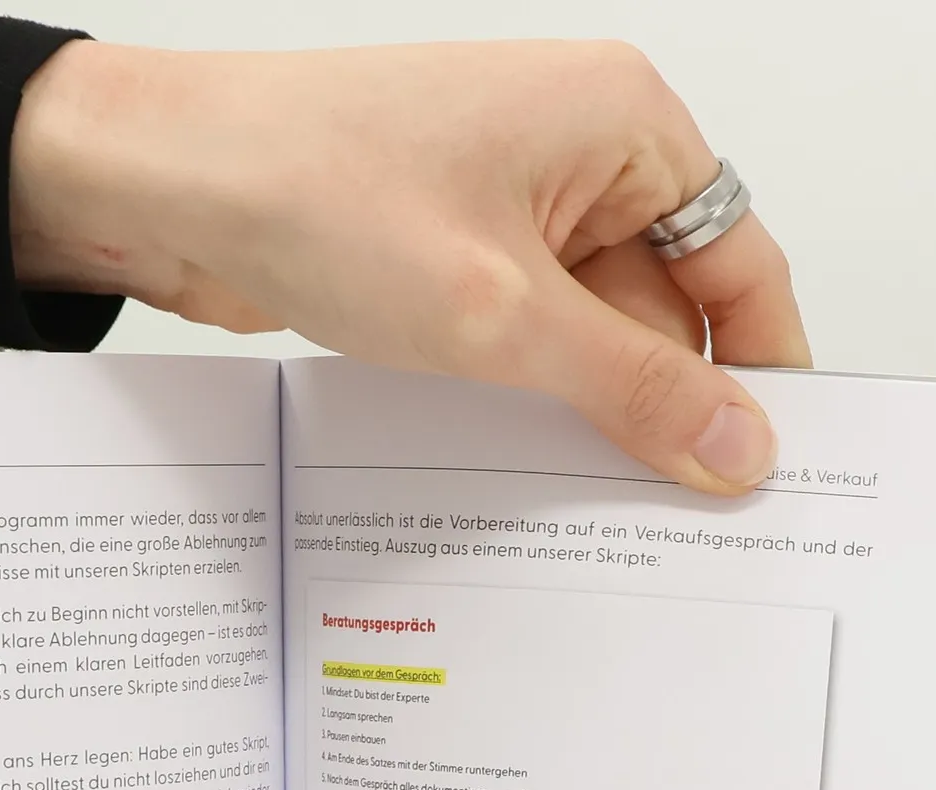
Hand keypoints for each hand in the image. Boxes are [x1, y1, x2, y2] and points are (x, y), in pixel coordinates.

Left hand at [11, 37, 808, 493]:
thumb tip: (736, 445)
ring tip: (590, 506)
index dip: (759, 368)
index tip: (767, 465)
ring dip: (584, 413)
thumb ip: (631, 387)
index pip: (737, 260)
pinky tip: (518, 467)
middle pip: (665, 307)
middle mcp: (574, 157)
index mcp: (622, 126)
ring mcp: (506, 208)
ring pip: (586, 333)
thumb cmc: (317, 190)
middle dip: (664, 405)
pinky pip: (518, 340)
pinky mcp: (448, 257)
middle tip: (676, 517)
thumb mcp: (502, 314)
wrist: (168, 186)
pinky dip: (523, 400)